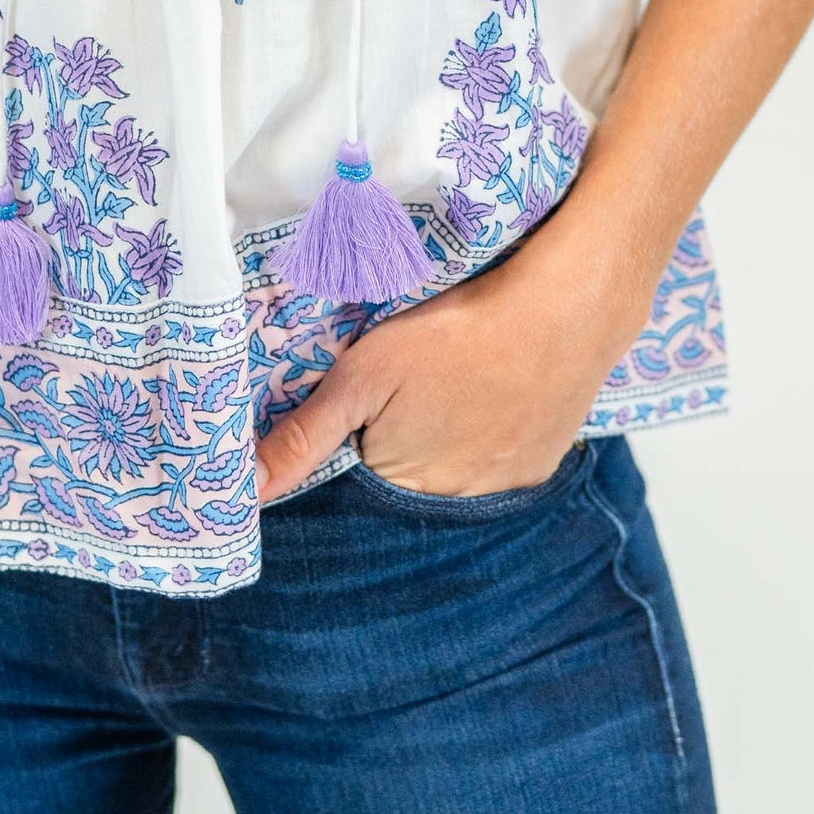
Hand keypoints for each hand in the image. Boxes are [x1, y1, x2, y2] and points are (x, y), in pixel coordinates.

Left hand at [254, 217, 647, 503]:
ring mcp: (507, 486)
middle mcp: (456, 503)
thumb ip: (305, 434)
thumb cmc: (456, 334)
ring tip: (454, 380)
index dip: (358, 437)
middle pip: (409, 477)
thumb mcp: (363, 374)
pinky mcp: (544, 463)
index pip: (361, 476)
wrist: (565, 311)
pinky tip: (492, 389)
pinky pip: (502, 460)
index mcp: (404, 484)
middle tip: (413, 382)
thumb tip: (248, 490)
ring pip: (457, 468)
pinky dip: (492, 433)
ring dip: (448, 438)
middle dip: (401, 440)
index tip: (367, 400)